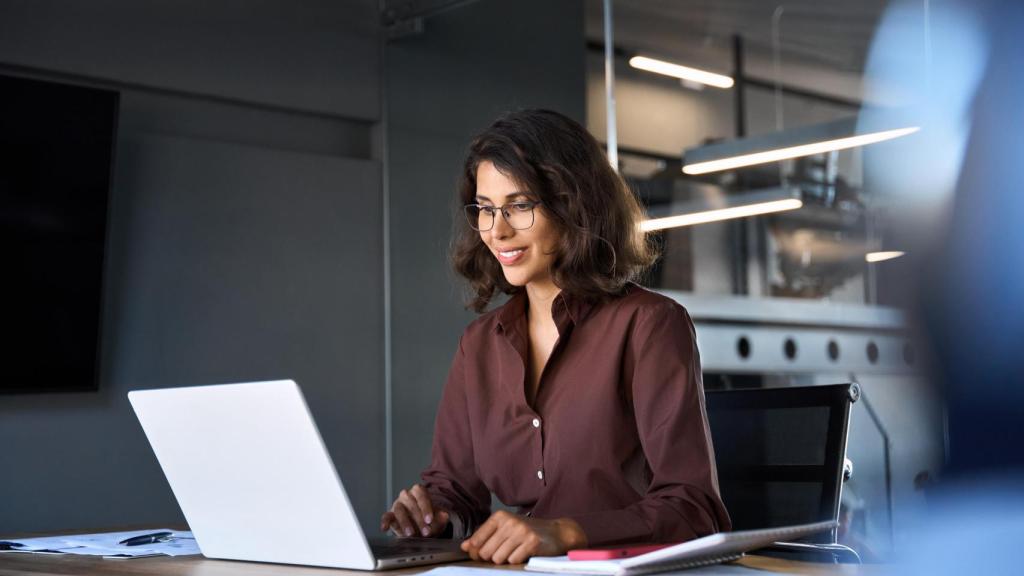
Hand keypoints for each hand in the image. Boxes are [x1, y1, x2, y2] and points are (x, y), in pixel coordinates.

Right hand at [380, 484, 449, 537]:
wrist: (422, 527)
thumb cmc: (430, 520)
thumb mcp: (438, 518)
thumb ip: (441, 517)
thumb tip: (444, 515)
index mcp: (419, 491)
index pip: (422, 496)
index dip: (426, 508)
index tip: (429, 519)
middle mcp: (407, 495)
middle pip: (411, 504)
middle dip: (419, 519)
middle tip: (425, 531)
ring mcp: (398, 504)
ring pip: (399, 510)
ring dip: (405, 522)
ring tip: (410, 534)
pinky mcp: (390, 514)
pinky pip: (386, 516)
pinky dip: (385, 522)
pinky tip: (384, 528)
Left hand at [461, 510, 586, 563]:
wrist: (557, 532)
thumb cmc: (528, 532)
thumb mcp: (505, 529)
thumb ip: (485, 536)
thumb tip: (465, 546)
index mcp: (499, 517)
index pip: (476, 540)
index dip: (476, 551)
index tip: (482, 553)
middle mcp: (509, 522)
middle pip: (486, 552)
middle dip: (492, 557)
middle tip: (505, 552)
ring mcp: (521, 532)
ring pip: (498, 558)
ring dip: (506, 559)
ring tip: (515, 551)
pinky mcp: (531, 543)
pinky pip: (513, 561)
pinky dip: (517, 561)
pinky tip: (524, 554)